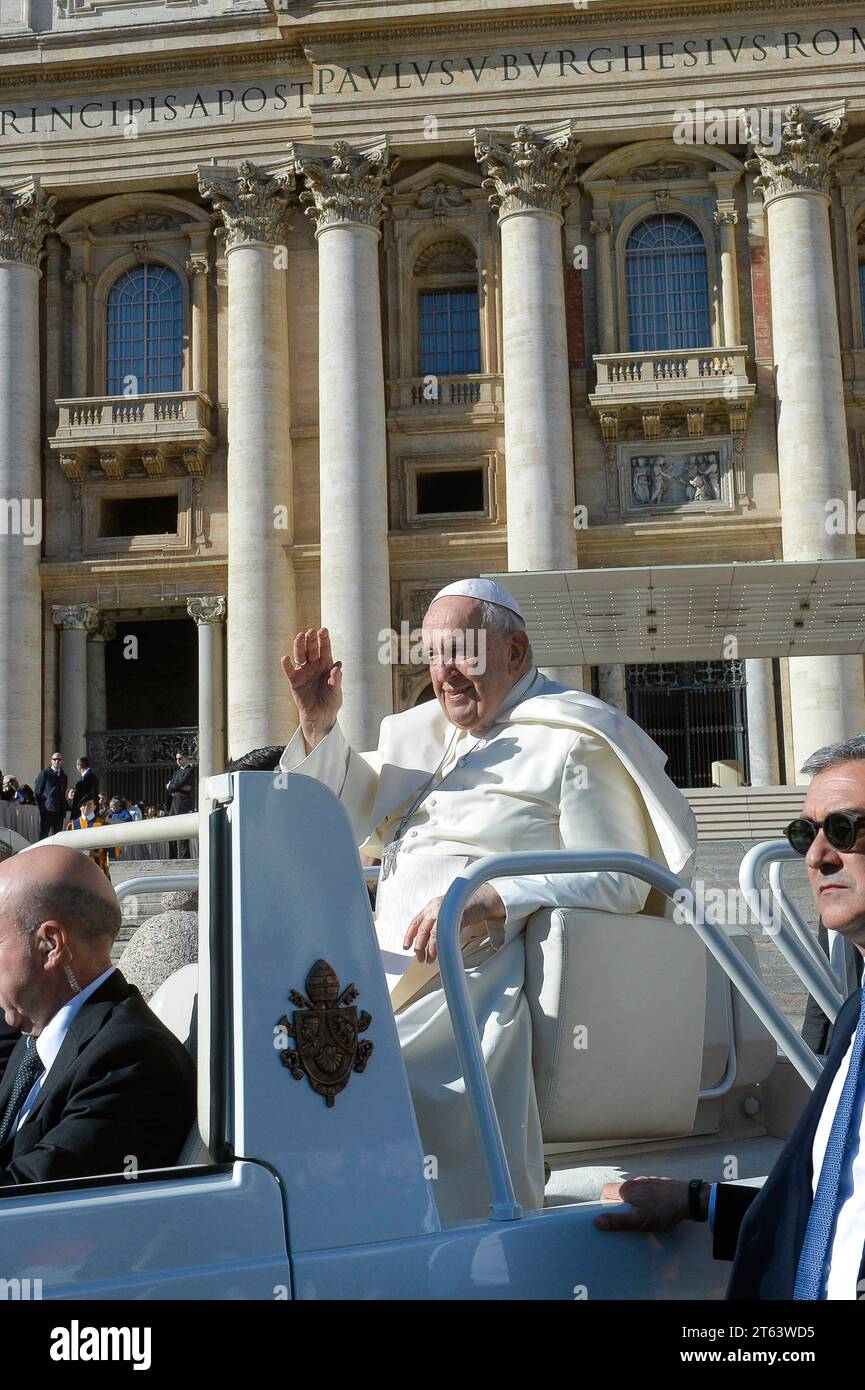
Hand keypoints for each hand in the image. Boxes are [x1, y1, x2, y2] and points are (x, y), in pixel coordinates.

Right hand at [281, 628, 342, 750]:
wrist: (321, 717)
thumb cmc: (331, 702)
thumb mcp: (336, 691)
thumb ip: (336, 679)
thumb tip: (338, 665)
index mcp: (326, 665)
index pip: (325, 649)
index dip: (324, 640)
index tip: (324, 630)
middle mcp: (314, 666)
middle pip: (312, 649)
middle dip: (311, 640)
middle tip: (311, 631)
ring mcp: (304, 672)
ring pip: (300, 656)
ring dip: (299, 646)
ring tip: (299, 636)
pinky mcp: (294, 682)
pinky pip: (290, 671)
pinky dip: (287, 665)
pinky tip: (285, 658)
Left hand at [403, 884, 505, 963]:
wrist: (486, 898)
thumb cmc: (469, 905)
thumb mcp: (449, 912)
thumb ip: (440, 924)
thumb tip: (433, 940)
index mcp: (432, 905)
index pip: (415, 921)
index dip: (409, 935)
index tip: (406, 946)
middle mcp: (436, 907)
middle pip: (421, 930)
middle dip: (419, 947)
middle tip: (420, 958)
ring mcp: (446, 911)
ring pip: (431, 934)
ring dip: (429, 949)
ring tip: (429, 960)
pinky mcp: (456, 916)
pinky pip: (445, 934)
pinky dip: (440, 946)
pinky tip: (440, 954)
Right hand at [593, 1176, 702, 1232]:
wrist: (689, 1199)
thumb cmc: (663, 1210)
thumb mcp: (639, 1221)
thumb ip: (618, 1221)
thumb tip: (597, 1221)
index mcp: (627, 1189)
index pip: (606, 1190)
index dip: (605, 1203)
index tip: (612, 1216)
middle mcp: (636, 1181)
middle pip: (620, 1191)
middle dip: (620, 1205)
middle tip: (628, 1219)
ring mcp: (649, 1180)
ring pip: (635, 1191)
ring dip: (634, 1202)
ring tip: (643, 1216)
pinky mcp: (660, 1183)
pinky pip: (647, 1191)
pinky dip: (647, 1199)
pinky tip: (657, 1209)